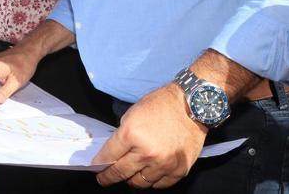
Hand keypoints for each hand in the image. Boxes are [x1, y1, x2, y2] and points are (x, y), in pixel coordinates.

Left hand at [91, 84, 206, 188]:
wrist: (192, 105)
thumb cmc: (161, 105)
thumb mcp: (132, 114)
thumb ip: (122, 136)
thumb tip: (113, 153)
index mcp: (131, 135)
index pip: (108, 157)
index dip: (99, 165)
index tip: (96, 169)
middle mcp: (146, 152)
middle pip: (121, 173)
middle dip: (109, 177)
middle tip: (104, 179)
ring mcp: (164, 164)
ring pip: (140, 182)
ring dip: (132, 179)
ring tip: (129, 174)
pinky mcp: (179, 170)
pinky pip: (159, 184)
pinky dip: (152, 181)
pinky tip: (148, 174)